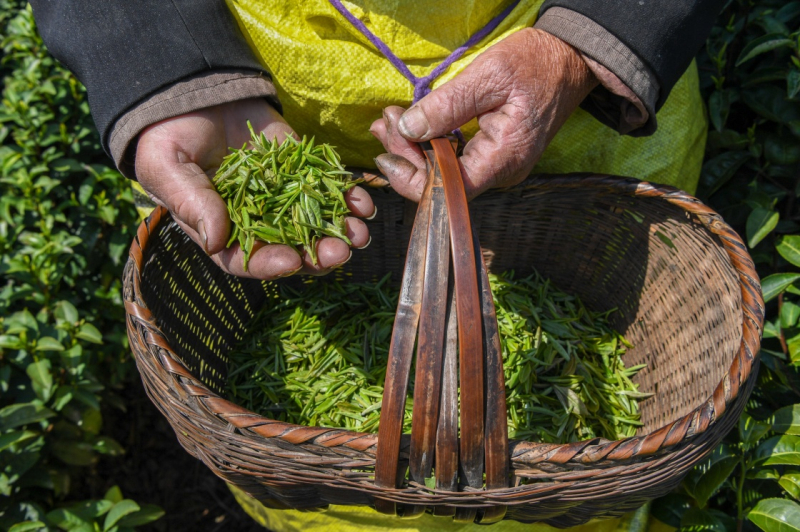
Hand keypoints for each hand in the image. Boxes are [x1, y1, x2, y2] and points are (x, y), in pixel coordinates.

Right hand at [135, 98, 373, 278]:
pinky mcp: (302, 171)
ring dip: (339, 230)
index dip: (270, 265)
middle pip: (291, 249)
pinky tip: (362, 201)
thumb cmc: (167, 137)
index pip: (248, 260)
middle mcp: (257, 221)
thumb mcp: (168, 168)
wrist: (192, 94)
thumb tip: (215, 241)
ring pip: (315, 223)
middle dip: (317, 254)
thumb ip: (192, 203)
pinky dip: (346, 196)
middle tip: (340, 251)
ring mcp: (283, 197)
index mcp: (221, 231)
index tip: (291, 261)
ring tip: (359, 233)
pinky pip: (327, 188)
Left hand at [369, 28, 597, 200]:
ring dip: (415, 148)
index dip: (412, 177)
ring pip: (446, 171)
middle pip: (442, 182)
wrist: (571, 59)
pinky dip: (432, 143)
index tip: (386, 150)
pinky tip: (413, 124)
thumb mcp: (489, 76)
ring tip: (390, 121)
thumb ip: (447, 106)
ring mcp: (498, 167)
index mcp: (503, 159)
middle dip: (407, 156)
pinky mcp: (494, 156)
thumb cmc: (536, 64)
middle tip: (383, 122)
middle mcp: (501, 173)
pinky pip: (456, 160)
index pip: (448, 190)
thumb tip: (409, 129)